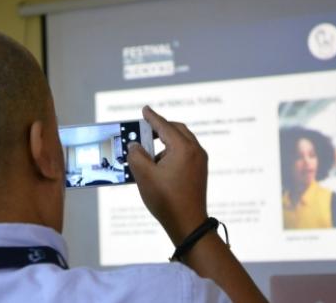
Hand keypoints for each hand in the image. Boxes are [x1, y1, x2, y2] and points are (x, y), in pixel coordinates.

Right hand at [128, 106, 267, 302]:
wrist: (188, 224)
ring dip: (165, 143)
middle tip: (146, 128)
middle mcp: (195, 151)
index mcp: (183, 148)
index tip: (144, 110)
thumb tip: (135, 146)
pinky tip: (159, 165)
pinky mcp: (199, 172)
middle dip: (161, 128)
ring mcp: (200, 162)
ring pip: (182, 142)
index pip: (165, 127)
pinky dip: (172, 153)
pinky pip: (185, 154)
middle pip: (177, 130)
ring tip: (148, 153)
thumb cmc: (166, 199)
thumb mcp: (144, 175)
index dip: (152, 118)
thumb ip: (136, 155)